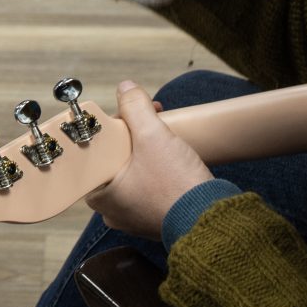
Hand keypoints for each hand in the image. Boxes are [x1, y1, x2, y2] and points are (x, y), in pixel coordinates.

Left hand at [84, 81, 213, 239]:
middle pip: (114, 160)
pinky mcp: (155, 218)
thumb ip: (135, 108)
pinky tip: (170, 158)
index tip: (130, 117)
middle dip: (132, 137)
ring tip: (163, 136)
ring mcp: (134, 217)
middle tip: (151, 122)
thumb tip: (125, 87)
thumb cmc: (177, 185)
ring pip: (132, 172)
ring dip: (146, 152)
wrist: (211, 219)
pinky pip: (148, 186)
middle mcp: (112, 211)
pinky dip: (156, 170)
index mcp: (100, 196)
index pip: (96, 152)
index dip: (113, 128)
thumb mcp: (153, 137)